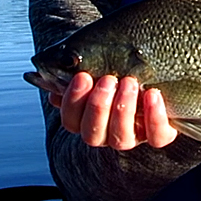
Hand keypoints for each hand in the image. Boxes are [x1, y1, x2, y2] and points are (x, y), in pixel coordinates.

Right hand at [45, 72, 178, 150]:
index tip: (82, 76)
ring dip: (123, 110)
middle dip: (98, 107)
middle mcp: (107, 133)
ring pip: (121, 139)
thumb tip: (41, 74)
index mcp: (86, 118)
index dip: (73, 101)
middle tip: (108, 79)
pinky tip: (153, 93)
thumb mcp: (97, 61)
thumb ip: (75, 68)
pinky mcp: (160, 134)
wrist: (159, 67)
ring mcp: (133, 136)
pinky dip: (154, 117)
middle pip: (92, 134)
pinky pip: (157, 136)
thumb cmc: (121, 64)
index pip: (71, 121)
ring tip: (130, 82)